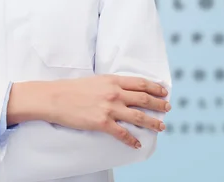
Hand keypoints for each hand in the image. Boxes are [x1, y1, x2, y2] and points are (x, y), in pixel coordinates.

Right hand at [45, 75, 169, 148]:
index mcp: (113, 81)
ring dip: (152, 122)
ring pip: (138, 116)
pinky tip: (137, 144)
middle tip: (167, 108)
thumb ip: (112, 84)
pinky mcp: (102, 123)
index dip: (155, 88)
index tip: (164, 92)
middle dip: (159, 104)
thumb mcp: (96, 80)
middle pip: (144, 99)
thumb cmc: (74, 88)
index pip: (141, 83)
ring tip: (161, 126)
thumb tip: (124, 91)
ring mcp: (109, 108)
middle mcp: (115, 93)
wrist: (56, 97)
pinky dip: (132, 140)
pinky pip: (122, 133)